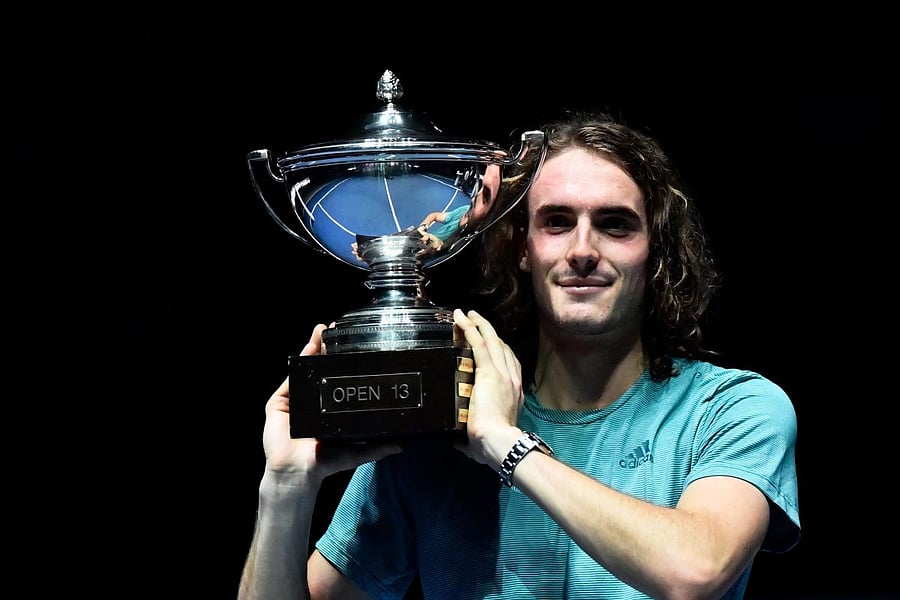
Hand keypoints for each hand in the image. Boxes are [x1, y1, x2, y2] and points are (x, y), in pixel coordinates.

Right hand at [262, 323, 401, 486]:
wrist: (298, 473)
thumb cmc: (325, 463)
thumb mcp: (356, 452)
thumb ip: (377, 447)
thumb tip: (402, 444)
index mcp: (329, 408)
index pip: (338, 380)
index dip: (344, 363)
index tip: (354, 346)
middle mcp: (313, 400)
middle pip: (320, 369)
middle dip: (327, 348)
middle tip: (337, 329)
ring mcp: (296, 399)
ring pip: (305, 368)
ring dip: (313, 347)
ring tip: (322, 329)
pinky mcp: (279, 402)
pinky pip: (291, 378)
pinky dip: (300, 362)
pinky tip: (309, 348)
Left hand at [452, 309, 523, 465]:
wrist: (499, 443)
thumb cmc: (491, 445)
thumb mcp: (483, 437)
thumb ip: (471, 436)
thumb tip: (458, 442)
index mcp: (514, 393)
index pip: (509, 364)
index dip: (499, 350)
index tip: (489, 343)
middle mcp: (512, 379)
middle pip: (501, 347)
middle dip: (489, 332)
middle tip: (476, 320)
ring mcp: (502, 374)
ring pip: (492, 341)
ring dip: (479, 324)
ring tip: (468, 313)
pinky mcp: (489, 372)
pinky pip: (479, 344)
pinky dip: (470, 328)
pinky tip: (462, 318)